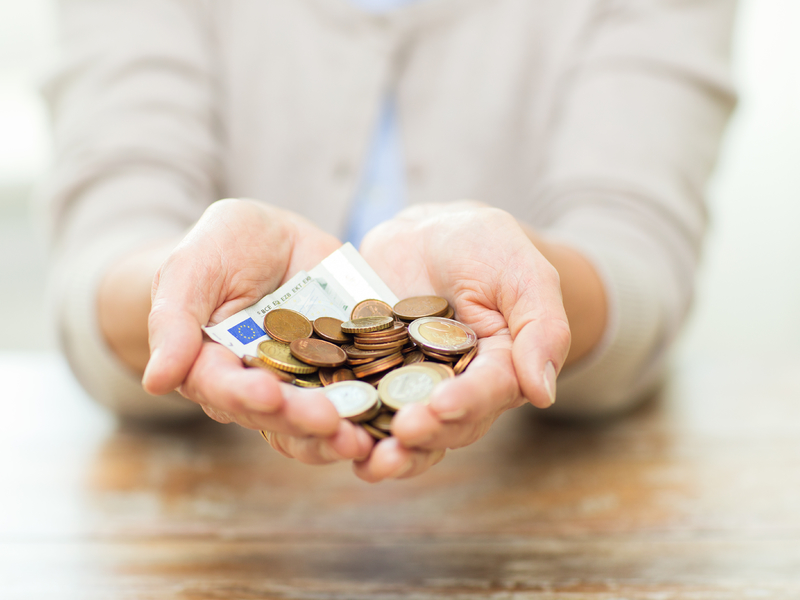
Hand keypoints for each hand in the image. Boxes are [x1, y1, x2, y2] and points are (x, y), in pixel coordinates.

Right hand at [142, 199, 374, 462]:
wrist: (276, 240)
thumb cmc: (223, 247)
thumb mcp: (195, 263)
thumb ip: (176, 318)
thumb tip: (157, 381)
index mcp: (214, 367)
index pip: (223, 388)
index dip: (243, 394)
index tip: (267, 395)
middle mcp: (260, 388)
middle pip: (277, 416)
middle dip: (302, 421)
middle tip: (330, 423)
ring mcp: (306, 386)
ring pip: (319, 423)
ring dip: (340, 435)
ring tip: (365, 438)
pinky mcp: (347, 373)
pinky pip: (362, 400)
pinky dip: (377, 415)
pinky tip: (399, 422)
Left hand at [354, 202, 570, 481]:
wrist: (428, 234)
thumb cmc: (485, 247)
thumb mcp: (521, 273)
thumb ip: (541, 328)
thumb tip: (543, 393)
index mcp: (500, 369)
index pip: (488, 393)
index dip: (467, 403)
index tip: (442, 406)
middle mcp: (456, 389)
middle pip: (445, 425)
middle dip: (425, 433)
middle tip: (402, 432)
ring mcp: (411, 388)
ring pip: (404, 430)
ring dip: (388, 450)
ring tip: (368, 461)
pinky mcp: (371, 377)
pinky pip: (361, 407)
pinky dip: (349, 425)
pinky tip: (330, 435)